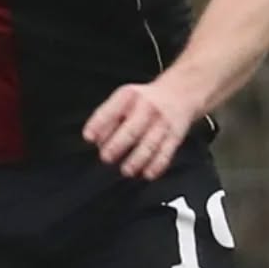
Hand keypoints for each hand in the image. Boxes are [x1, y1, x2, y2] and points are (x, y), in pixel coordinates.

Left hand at [83, 76, 199, 179]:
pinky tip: (147, 174)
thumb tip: (96, 141)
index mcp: (129, 96)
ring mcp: (163, 122)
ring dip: (137, 160)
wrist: (179, 93)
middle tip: (106, 157)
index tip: (89, 137)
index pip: (111, 110)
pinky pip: (166, 153)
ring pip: (150, 144)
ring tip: (126, 170)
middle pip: (132, 129)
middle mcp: (147, 108)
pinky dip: (157, 165)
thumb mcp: (123, 99)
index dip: (98, 124)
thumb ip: (107, 118)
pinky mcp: (175, 136)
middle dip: (117, 145)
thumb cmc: (143, 101)